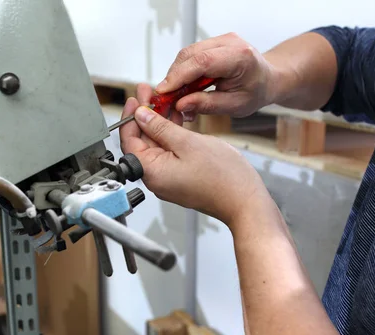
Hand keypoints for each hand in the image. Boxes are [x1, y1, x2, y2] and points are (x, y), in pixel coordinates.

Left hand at [120, 84, 274, 227]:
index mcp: (152, 172)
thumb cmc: (223, 178)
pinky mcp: (180, 177)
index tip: (135, 98)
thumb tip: (141, 116)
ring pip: (157, 145)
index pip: (129, 141)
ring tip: (164, 100)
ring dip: (159, 123)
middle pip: (142, 142)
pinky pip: (169, 152)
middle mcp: (156, 178)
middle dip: (145, 115)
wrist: (244, 201)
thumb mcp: (188, 143)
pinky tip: (176, 118)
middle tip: (149, 93)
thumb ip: (161, 128)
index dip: (130, 117)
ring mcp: (168, 178)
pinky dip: (171, 135)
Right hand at [155, 32, 278, 119]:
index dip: (179, 76)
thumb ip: (207, 104)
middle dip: (173, 77)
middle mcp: (229, 42)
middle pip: (190, 55)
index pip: (202, 62)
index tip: (163, 91)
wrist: (268, 79)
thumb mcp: (235, 106)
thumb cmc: (256, 92)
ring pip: (187, 54)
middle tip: (166, 99)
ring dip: (177, 75)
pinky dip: (183, 72)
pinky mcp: (213, 43)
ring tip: (176, 96)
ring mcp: (220, 39)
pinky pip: (191, 55)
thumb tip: (181, 104)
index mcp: (240, 57)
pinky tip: (184, 88)